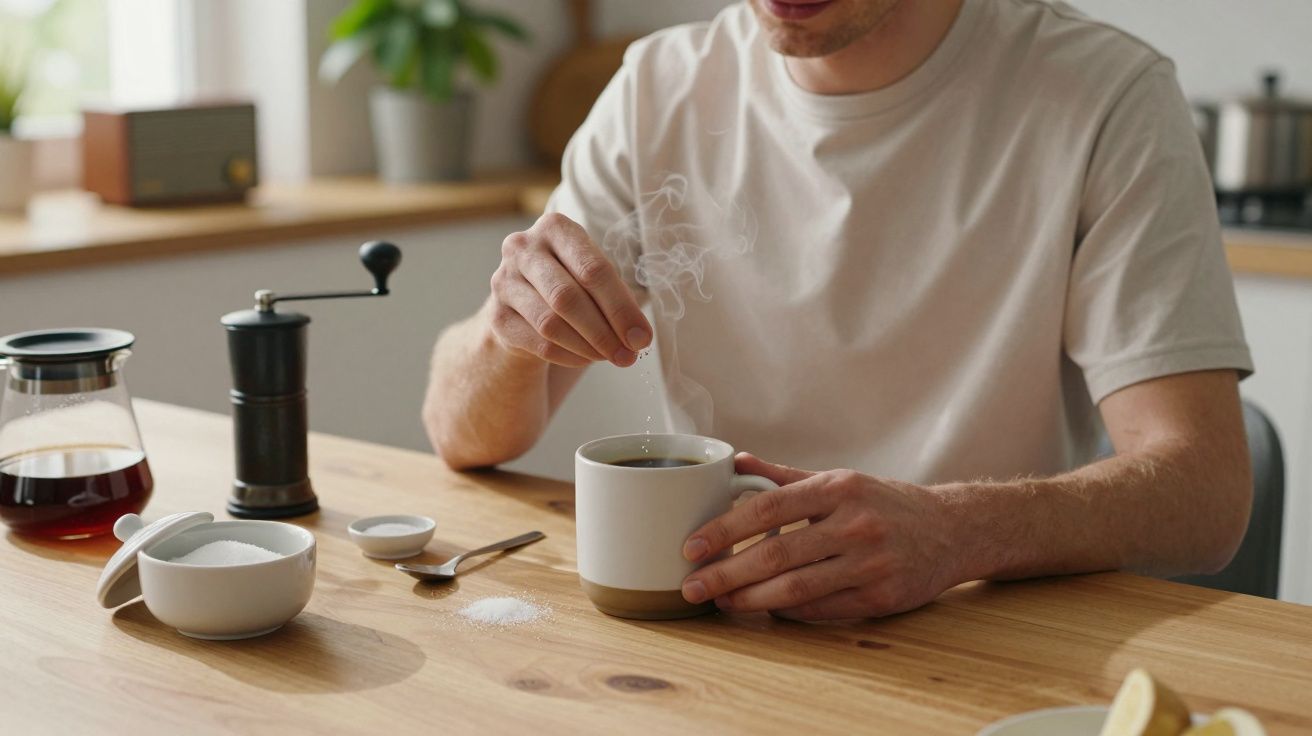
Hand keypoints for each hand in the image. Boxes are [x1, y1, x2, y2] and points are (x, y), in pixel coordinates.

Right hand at [489, 212, 651, 366]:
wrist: (525, 302)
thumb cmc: (571, 282)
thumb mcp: (594, 277)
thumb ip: (619, 300)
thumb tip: (639, 337)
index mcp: (555, 227)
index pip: (593, 269)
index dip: (621, 308)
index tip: (642, 337)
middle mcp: (523, 248)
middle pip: (568, 297)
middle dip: (605, 331)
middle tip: (628, 355)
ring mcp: (504, 282)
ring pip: (551, 323)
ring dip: (588, 347)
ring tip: (610, 357)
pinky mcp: (497, 317)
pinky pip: (539, 344)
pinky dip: (570, 356)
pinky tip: (586, 358)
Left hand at [680, 454, 962, 620]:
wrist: (953, 529)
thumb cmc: (885, 502)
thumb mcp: (839, 479)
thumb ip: (784, 476)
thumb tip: (735, 463)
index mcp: (838, 488)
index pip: (767, 507)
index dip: (725, 529)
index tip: (692, 546)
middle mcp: (854, 524)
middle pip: (776, 553)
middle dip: (727, 573)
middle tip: (693, 585)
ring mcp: (870, 563)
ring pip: (796, 589)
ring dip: (750, 599)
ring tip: (721, 602)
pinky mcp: (882, 597)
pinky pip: (821, 610)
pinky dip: (787, 611)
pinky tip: (764, 608)